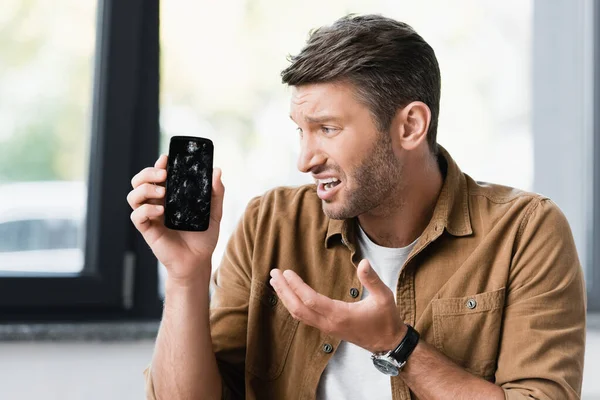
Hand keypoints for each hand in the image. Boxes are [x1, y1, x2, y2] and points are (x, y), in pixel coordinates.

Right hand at [127, 155, 224, 283]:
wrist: (198, 261)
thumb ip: (216, 192)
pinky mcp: (147, 230)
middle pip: (139, 181)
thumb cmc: (204, 236)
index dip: (158, 164)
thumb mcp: (214, 212)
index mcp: (170, 195)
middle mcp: (157, 203)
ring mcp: (150, 216)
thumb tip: (217, 171)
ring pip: (133, 196)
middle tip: (163, 174)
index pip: (157, 175)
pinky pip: (137, 216)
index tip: (166, 158)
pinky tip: (160, 210)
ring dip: (144, 189)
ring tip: (161, 192)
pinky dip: (146, 210)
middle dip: (147, 173)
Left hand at [269, 259, 406, 352]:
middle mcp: (328, 323)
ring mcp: (326, 327)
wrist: (388, 343)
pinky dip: (293, 305)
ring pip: (299, 314)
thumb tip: (364, 262)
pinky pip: (304, 318)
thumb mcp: (384, 296)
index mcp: (340, 314)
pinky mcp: (327, 328)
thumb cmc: (386, 319)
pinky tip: (289, 297)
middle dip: (284, 291)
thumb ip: (372, 279)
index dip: (296, 286)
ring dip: (285, 298)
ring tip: (275, 283)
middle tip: (273, 274)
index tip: (286, 272)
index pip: (310, 299)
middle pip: (298, 308)